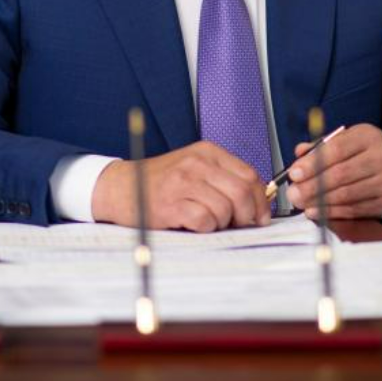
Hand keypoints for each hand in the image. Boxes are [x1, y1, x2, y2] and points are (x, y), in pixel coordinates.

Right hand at [92, 141, 270, 231]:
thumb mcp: (194, 168)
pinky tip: (194, 224)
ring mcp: (183, 182)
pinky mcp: (170, 204)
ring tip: (208, 221)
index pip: (249, 175)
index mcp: (207, 152)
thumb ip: (223, 178)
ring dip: (222, 223)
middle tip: (239, 224)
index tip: (260, 215)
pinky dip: (205, 228)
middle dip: (247, 215)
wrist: (121, 187)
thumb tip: (257, 203)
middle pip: (241, 192)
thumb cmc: (161, 182)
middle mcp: (196, 163)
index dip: (260, 200)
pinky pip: (204, 220)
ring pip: (225, 209)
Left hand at [284, 124, 381, 218]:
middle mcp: (381, 157)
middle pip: (341, 174)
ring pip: (346, 194)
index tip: (294, 173)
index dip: (313, 163)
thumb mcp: (348, 141)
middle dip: (312, 186)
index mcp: (368, 136)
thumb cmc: (366, 154)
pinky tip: (317, 211)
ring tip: (301, 203)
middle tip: (293, 193)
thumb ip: (322, 147)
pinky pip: (354, 209)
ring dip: (319, 201)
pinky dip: (332, 212)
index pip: (337, 149)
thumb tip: (299, 154)